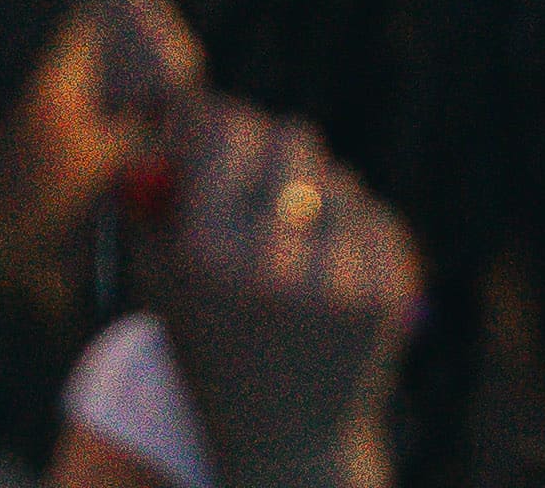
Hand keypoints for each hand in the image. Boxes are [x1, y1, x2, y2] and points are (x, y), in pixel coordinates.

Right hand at [123, 96, 413, 487]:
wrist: (282, 440)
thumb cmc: (209, 343)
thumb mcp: (162, 276)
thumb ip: (158, 190)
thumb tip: (183, 104)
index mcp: (205, 260)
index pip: (225, 132)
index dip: (221, 119)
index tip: (219, 122)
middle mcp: (271, 269)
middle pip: (289, 137)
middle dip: (273, 146)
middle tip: (264, 166)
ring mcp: (336, 284)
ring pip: (336, 177)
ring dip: (315, 193)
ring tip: (293, 244)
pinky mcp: (387, 296)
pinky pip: (373, 215)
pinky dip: (351, 229)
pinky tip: (327, 272)